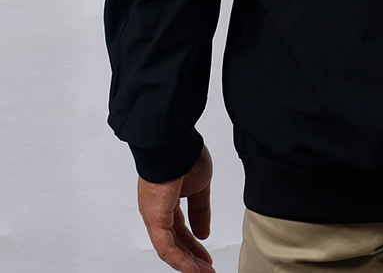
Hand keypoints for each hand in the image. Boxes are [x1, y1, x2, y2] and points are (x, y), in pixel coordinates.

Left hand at [137, 142, 215, 272]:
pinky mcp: (155, 218)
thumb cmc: (185, 156)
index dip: (194, 246)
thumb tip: (203, 233)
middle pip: (175, 243)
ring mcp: (154, 216)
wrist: (175, 143)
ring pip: (169, 249)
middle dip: (191, 259)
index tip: (207, 257)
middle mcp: (157, 212)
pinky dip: (179, 259)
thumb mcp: (200, 188)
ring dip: (186, 264)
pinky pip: (166, 246)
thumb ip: (200, 211)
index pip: (181, 231)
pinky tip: (191, 269)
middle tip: (206, 271)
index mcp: (166, 202)